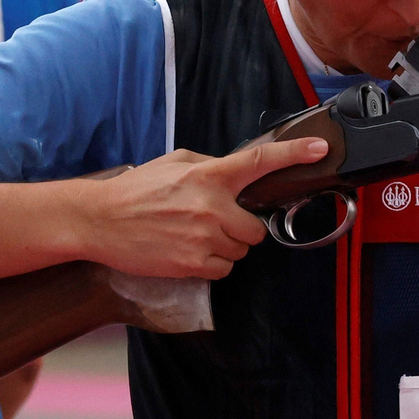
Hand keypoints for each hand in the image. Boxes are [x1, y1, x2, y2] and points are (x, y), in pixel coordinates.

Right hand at [79, 137, 328, 278]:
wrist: (99, 221)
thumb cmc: (136, 190)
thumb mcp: (173, 163)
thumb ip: (209, 166)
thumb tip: (235, 173)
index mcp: (208, 176)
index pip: (259, 162)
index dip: (294, 154)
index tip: (320, 149)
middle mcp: (212, 206)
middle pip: (255, 228)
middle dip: (241, 228)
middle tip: (213, 223)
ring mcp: (204, 238)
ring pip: (240, 250)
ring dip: (225, 246)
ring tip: (193, 236)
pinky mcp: (193, 264)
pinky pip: (224, 269)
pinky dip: (212, 264)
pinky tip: (188, 252)